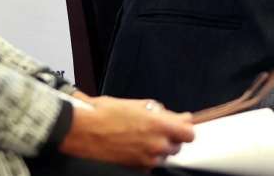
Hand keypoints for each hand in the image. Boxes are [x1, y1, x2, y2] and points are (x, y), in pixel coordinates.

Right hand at [59, 96, 194, 170]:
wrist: (83, 130)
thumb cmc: (106, 113)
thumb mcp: (137, 104)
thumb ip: (160, 112)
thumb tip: (173, 115)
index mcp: (159, 125)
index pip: (189, 133)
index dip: (185, 128)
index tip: (181, 124)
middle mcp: (157, 145)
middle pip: (178, 145)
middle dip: (170, 137)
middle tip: (157, 128)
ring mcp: (147, 159)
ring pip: (164, 156)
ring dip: (159, 148)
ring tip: (142, 137)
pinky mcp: (137, 168)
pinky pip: (150, 164)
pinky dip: (146, 156)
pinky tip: (134, 147)